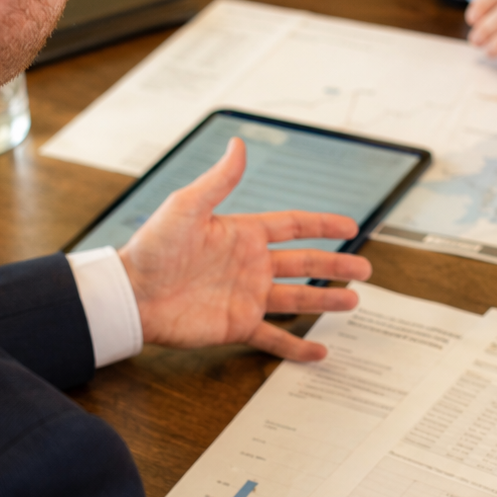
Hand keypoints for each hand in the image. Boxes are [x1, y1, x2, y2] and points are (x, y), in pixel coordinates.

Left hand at [118, 138, 371, 360]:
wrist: (131, 295)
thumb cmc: (152, 248)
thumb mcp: (187, 207)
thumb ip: (220, 180)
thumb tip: (239, 144)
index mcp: (243, 234)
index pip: (294, 226)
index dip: (323, 225)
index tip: (350, 226)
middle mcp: (250, 265)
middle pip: (305, 264)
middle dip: (336, 266)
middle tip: (365, 270)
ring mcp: (246, 296)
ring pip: (297, 299)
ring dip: (325, 301)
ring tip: (353, 303)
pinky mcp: (237, 325)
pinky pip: (273, 338)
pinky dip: (297, 347)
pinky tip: (319, 352)